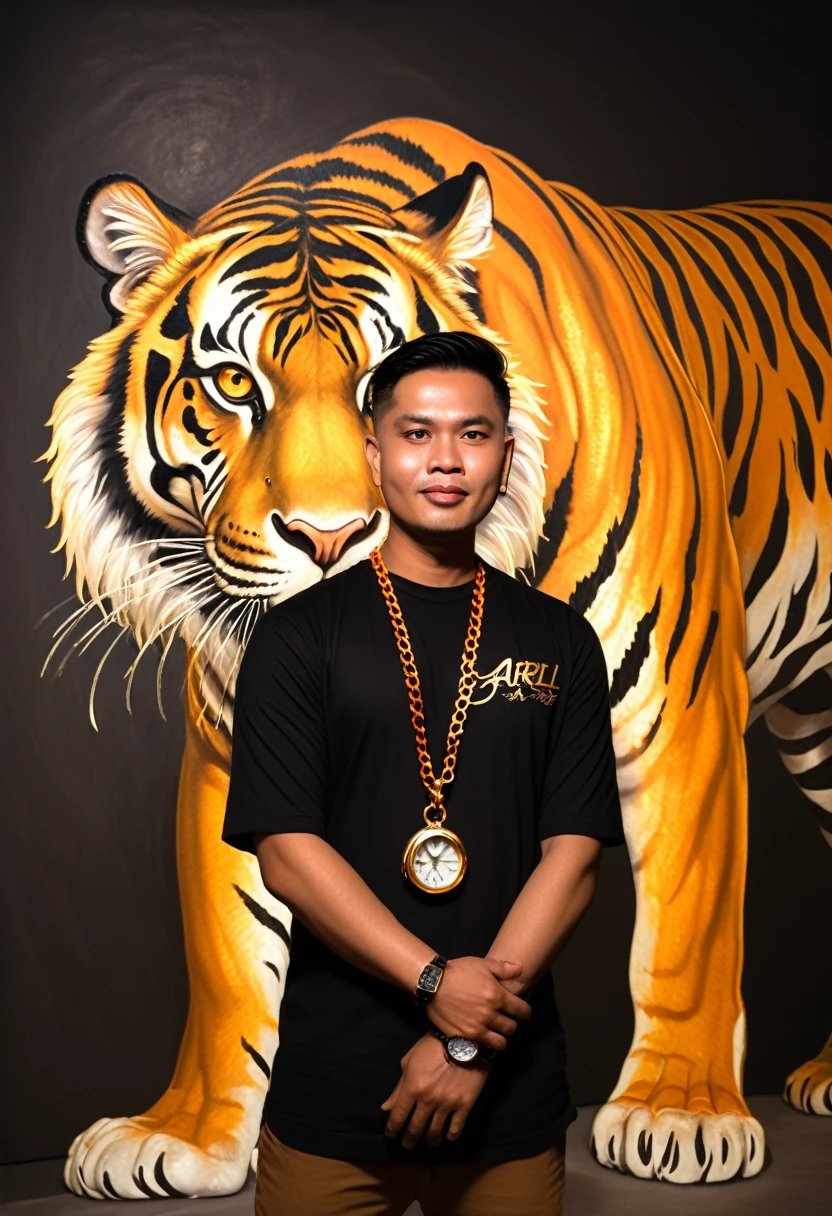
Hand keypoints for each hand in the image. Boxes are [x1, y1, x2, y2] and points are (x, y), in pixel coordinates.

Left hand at [381, 1033, 489, 1148]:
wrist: (464, 1039)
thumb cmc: (432, 1047)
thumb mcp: (409, 1061)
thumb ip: (398, 1087)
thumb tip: (386, 1108)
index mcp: (412, 1087)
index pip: (398, 1117)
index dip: (392, 1129)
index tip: (390, 1135)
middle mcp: (428, 1100)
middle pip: (415, 1129)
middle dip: (408, 1140)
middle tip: (407, 1145)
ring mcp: (447, 1104)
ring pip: (435, 1132)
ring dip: (429, 1141)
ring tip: (428, 1142)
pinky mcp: (464, 1105)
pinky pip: (455, 1129)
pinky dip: (450, 1137)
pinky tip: (447, 1137)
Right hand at [427, 956, 530, 1050]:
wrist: (432, 983)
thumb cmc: (458, 971)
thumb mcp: (482, 964)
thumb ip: (503, 968)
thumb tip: (520, 969)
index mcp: (497, 995)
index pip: (521, 1010)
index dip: (525, 1012)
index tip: (523, 1013)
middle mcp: (489, 1014)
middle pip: (511, 1027)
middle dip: (512, 1024)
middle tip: (507, 1021)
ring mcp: (476, 1027)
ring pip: (500, 1042)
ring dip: (501, 1037)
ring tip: (498, 1033)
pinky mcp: (464, 1036)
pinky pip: (482, 1046)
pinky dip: (486, 1044)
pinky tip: (484, 1038)